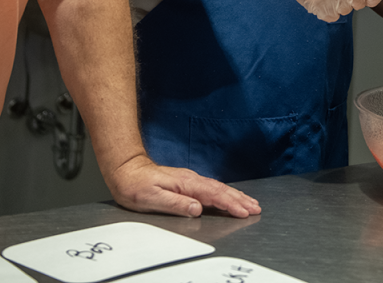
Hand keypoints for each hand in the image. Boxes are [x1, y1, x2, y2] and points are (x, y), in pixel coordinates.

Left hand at [107, 154, 260, 217]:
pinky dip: (224, 193)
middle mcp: (191, 180)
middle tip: (256, 208)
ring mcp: (190, 180)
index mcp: (185, 184)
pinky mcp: (187, 182)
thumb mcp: (152, 198)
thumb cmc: (136, 186)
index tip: (244, 212)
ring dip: (235, 196)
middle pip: (221, 190)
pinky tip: (230, 197)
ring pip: (218, 188)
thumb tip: (197, 208)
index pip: (213, 195)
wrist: (126, 170)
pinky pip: (211, 188)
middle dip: (239, 199)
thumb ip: (176, 203)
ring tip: (250, 203)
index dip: (230, 204)